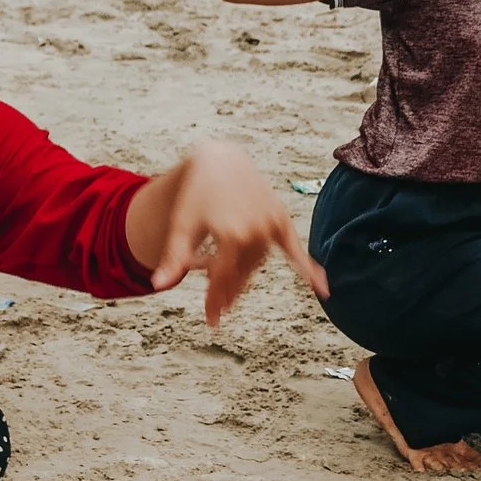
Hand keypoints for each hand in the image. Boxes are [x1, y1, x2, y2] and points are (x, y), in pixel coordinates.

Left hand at [153, 142, 328, 325]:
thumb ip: (174, 257)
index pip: (222, 278)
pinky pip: (295, 249)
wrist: (219, 160)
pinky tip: (322, 289)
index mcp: (230, 234)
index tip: (210, 319)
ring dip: (245, 277)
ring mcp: (271, 224)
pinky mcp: (281, 218)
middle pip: (241, 273)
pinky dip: (308, 269)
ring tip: (231, 291)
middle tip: (218, 311)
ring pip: (258, 263)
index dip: (215, 301)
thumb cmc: (195, 194)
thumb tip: (157, 285)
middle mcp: (255, 230)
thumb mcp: (181, 225)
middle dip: (228, 293)